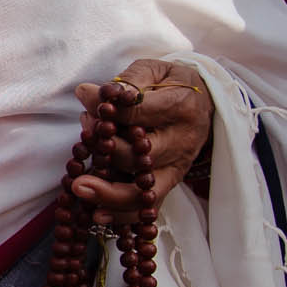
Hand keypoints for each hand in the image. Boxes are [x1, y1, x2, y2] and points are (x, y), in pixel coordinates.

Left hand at [71, 58, 213, 214]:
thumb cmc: (171, 83)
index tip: (85, 103)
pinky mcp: (171, 182)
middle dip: (108, 152)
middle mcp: (182, 141)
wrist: (205, 101)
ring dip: (110, 192)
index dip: (108, 112)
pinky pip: (148, 205)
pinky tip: (98, 215)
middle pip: (142, 155)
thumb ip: (124, 83)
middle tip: (82, 145)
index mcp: (180, 107)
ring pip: (145, 188)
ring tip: (80, 187)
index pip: (139, 115)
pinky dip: (124, 214)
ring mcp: (177, 166)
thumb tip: (87, 93)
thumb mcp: (152, 71)